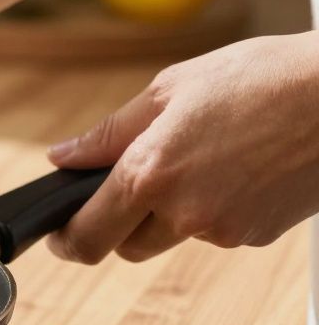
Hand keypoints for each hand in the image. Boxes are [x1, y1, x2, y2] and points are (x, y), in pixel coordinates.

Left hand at [47, 32, 318, 262]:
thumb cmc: (264, 78)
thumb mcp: (172, 89)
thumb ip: (110, 132)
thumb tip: (64, 157)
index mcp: (150, 173)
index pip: (87, 236)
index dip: (67, 240)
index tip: (61, 234)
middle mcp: (183, 212)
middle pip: (126, 246)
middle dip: (120, 223)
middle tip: (137, 184)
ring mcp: (224, 230)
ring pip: (173, 237)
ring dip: (172, 213)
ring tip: (205, 157)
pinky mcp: (258, 236)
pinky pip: (217, 231)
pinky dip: (216, 208)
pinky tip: (240, 167)